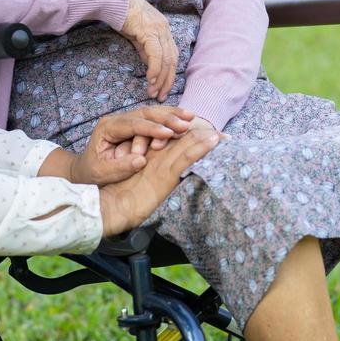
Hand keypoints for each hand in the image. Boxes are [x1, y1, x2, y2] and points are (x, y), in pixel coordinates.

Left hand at [71, 106, 194, 185]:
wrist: (85, 169)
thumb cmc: (93, 171)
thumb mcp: (102, 173)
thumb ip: (120, 167)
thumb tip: (141, 160)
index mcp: (108, 128)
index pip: (133, 124)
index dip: (151, 128)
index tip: (168, 133)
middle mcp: (118, 119)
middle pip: (145, 113)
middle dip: (166, 118)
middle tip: (185, 124)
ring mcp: (127, 120)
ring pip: (152, 112)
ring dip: (171, 114)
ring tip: (190, 118)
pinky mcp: (136, 125)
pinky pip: (154, 118)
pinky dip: (169, 118)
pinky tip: (185, 119)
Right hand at [99, 128, 221, 236]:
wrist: (113, 207)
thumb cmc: (122, 199)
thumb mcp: (137, 182)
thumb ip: (150, 174)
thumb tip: (168, 177)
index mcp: (150, 154)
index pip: (175, 139)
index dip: (192, 135)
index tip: (211, 136)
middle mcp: (157, 154)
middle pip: (184, 137)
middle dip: (205, 134)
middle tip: (225, 134)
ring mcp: (162, 163)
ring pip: (188, 142)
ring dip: (208, 137)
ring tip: (226, 135)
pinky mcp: (165, 174)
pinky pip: (187, 157)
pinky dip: (202, 148)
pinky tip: (214, 141)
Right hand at [120, 0, 178, 100]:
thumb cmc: (123, 15)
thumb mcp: (138, 35)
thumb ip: (146, 49)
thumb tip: (151, 65)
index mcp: (164, 31)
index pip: (172, 57)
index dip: (169, 75)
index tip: (163, 90)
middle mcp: (165, 30)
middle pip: (173, 60)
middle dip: (167, 81)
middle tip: (160, 96)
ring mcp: (159, 30)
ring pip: (166, 60)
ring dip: (160, 79)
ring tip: (153, 92)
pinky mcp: (149, 31)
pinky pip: (156, 55)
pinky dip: (155, 69)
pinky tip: (150, 79)